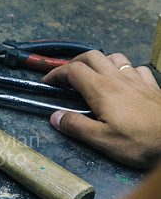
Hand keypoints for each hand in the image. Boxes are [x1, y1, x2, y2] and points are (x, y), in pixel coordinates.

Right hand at [43, 50, 160, 167]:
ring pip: (114, 57)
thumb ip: (76, 126)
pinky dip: (123, 69)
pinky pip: (135, 68)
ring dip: (99, 62)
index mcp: (101, 90)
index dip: (57, 74)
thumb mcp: (101, 140)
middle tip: (67, 76)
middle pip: (91, 56)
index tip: (49, 82)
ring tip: (93, 75)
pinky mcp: (152, 86)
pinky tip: (123, 81)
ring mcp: (137, 80)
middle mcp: (117, 79)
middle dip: (75, 62)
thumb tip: (56, 117)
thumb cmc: (141, 141)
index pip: (73, 71)